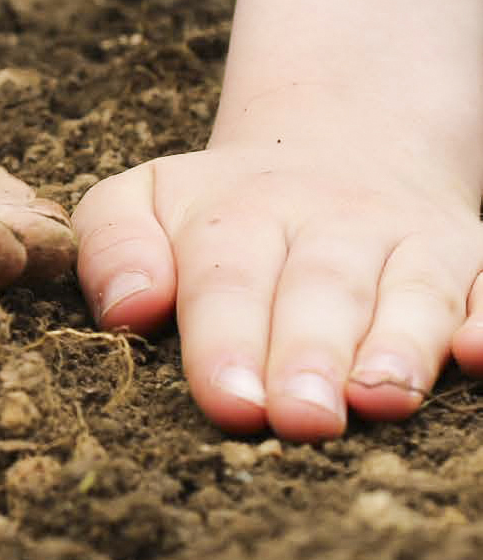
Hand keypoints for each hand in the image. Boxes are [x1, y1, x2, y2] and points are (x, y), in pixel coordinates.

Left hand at [74, 139, 482, 439]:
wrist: (341, 141)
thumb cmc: (218, 207)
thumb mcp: (142, 199)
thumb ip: (114, 247)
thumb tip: (128, 311)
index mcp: (235, 216)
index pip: (226, 281)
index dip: (228, 343)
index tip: (230, 402)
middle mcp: (327, 225)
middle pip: (319, 291)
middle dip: (310, 358)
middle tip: (301, 418)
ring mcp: (406, 241)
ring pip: (409, 292)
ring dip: (398, 347)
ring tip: (380, 398)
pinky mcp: (468, 259)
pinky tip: (477, 354)